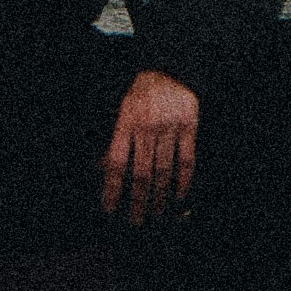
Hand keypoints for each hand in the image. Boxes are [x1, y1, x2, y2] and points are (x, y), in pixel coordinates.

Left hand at [101, 67, 198, 227]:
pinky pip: (186, 160)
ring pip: (163, 171)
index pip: (115, 162)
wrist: (168, 69)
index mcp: (125, 122)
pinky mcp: (189, 127)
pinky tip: (178, 197)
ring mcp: (169, 127)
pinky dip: (183, 182)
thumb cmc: (139, 95)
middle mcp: (146, 126)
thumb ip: (114, 139)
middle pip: (140, 173)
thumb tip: (100, 171)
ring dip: (159, 197)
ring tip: (155, 214)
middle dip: (137, 201)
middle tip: (136, 221)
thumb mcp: (120, 111)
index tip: (109, 207)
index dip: (111, 187)